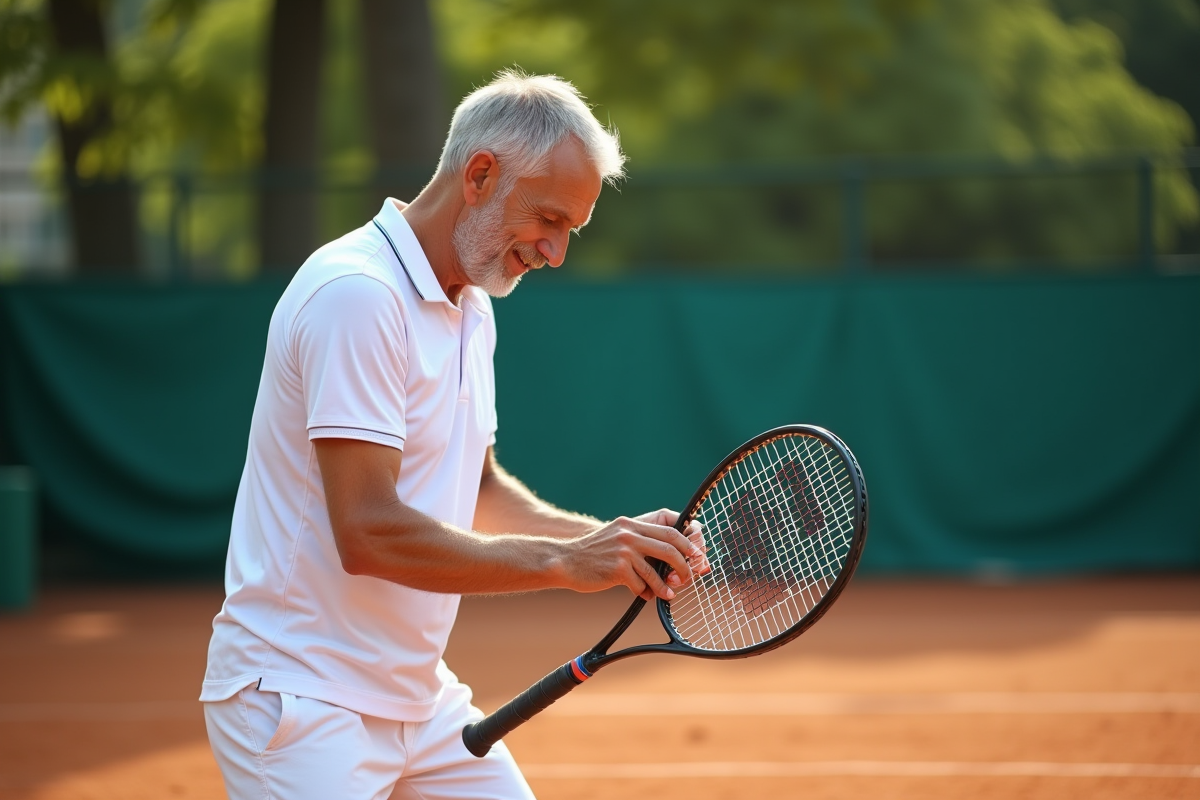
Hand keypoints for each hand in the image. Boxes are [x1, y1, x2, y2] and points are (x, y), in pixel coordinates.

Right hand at [562, 511, 701, 601]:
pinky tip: (644, 595)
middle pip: (670, 548)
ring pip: (657, 570)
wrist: (564, 560)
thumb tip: (669, 556)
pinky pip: (641, 584)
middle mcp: (629, 534)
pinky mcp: (618, 569)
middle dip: (684, 565)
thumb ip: (639, 540)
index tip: (695, 555)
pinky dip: (646, 592)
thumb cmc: (593, 553)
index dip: (687, 543)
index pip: (669, 530)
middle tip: (688, 576)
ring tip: (669, 594)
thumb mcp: (616, 536)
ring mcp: (624, 551)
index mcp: (632, 524)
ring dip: (666, 585)